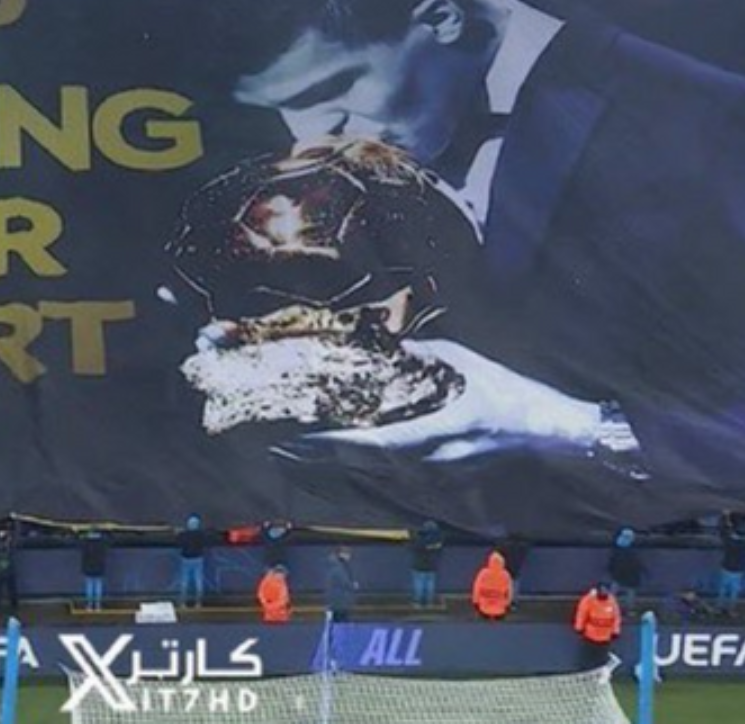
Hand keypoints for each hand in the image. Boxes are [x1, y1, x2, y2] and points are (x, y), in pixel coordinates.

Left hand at [281, 339, 646, 467]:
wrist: (561, 443)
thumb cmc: (519, 402)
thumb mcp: (470, 367)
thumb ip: (425, 356)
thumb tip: (389, 344)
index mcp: (435, 439)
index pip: (370, 447)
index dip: (331, 446)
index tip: (296, 440)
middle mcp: (429, 470)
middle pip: (360, 471)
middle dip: (317, 462)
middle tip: (277, 450)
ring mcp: (437, 486)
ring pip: (372, 485)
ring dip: (334, 474)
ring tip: (295, 462)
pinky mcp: (445, 493)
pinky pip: (392, 491)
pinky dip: (361, 482)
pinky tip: (340, 477)